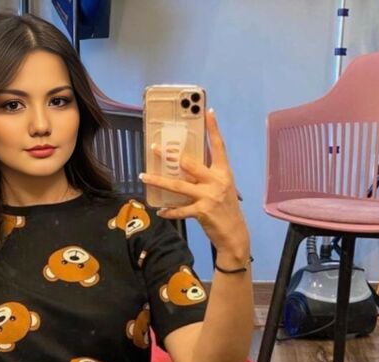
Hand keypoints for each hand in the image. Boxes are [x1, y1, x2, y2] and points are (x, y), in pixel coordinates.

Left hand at [139, 108, 249, 260]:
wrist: (234, 233)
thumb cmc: (226, 209)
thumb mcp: (222, 188)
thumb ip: (207, 177)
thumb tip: (187, 167)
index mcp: (223, 172)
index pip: (218, 146)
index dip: (214, 129)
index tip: (208, 111)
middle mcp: (216, 181)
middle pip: (189, 164)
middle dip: (170, 156)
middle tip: (155, 148)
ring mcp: (209, 196)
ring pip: (178, 186)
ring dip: (158, 181)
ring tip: (144, 176)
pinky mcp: (202, 212)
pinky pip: (180, 210)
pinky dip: (169, 211)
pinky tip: (160, 211)